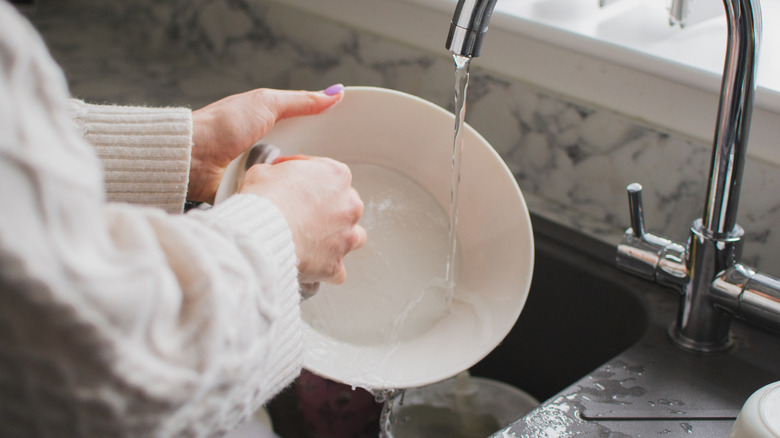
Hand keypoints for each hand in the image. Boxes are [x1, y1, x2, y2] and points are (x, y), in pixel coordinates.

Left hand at [189, 85, 343, 202]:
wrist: (192, 159)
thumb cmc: (222, 126)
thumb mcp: (266, 104)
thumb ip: (301, 101)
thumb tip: (334, 94)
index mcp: (268, 127)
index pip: (306, 133)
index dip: (324, 139)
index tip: (347, 148)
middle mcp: (265, 151)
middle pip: (302, 161)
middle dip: (316, 168)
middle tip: (337, 175)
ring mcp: (259, 175)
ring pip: (292, 182)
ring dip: (302, 185)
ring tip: (322, 190)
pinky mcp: (253, 195)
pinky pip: (276, 198)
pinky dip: (284, 198)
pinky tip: (301, 202)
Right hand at [238, 156, 366, 285]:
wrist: (264, 232)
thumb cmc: (267, 199)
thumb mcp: (263, 172)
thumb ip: (274, 174)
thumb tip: (269, 179)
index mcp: (335, 175)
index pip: (325, 171)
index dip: (304, 176)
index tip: (290, 182)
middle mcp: (348, 205)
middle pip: (344, 204)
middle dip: (326, 208)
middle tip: (303, 212)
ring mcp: (345, 236)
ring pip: (352, 237)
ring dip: (338, 238)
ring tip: (317, 241)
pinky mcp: (335, 263)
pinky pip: (337, 270)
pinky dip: (326, 268)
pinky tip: (312, 266)